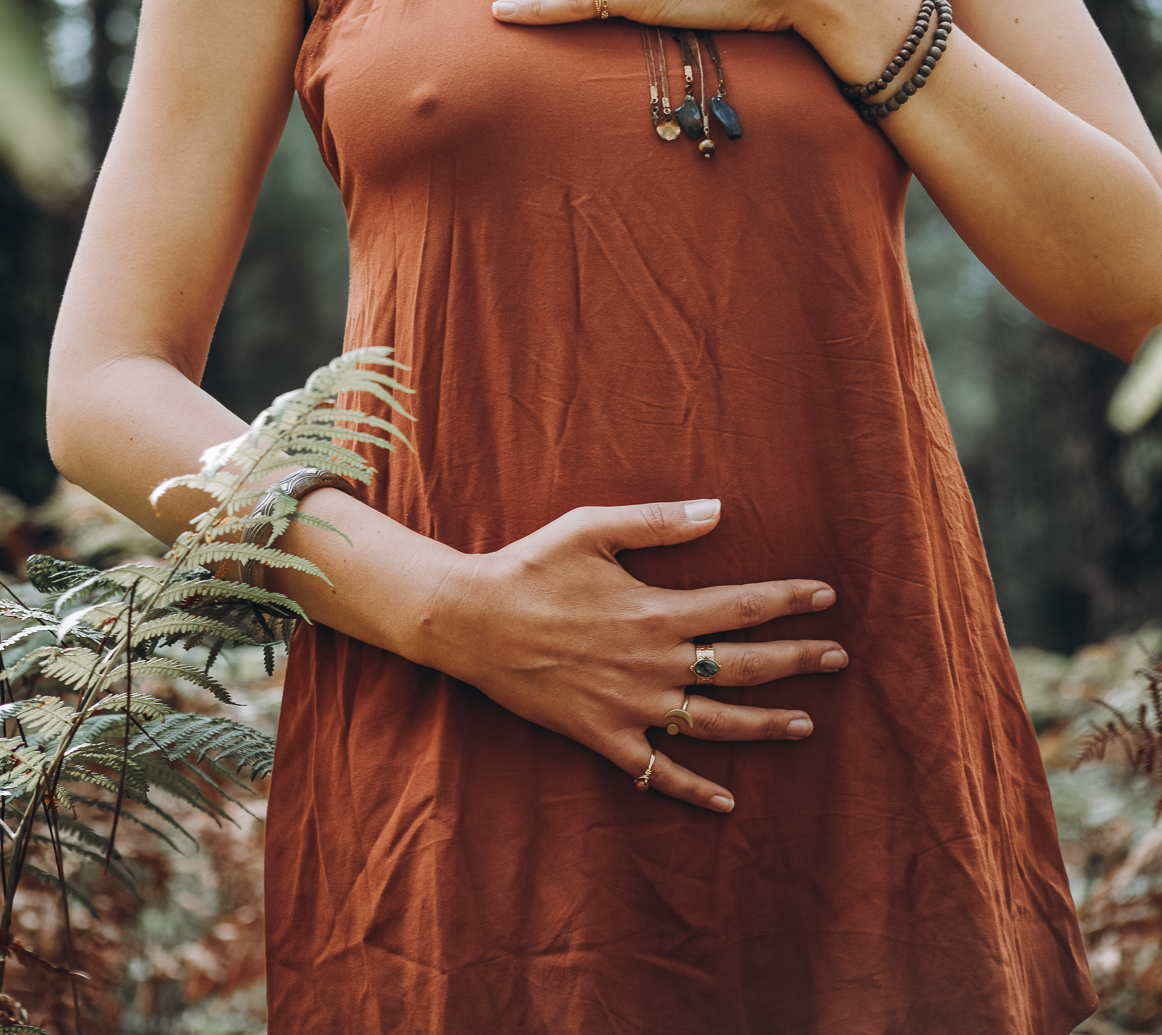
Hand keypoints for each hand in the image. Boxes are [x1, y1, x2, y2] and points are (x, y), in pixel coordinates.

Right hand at [415, 498, 846, 812]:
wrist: (472, 622)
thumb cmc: (530, 566)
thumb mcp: (592, 528)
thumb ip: (659, 521)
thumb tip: (718, 509)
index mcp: (657, 610)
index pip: (741, 606)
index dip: (788, 601)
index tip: (827, 597)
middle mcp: (654, 663)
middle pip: (743, 667)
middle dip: (797, 661)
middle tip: (840, 659)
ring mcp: (632, 706)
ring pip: (714, 724)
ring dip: (765, 724)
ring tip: (806, 723)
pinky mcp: (603, 737)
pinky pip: (657, 771)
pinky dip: (694, 789)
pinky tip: (727, 802)